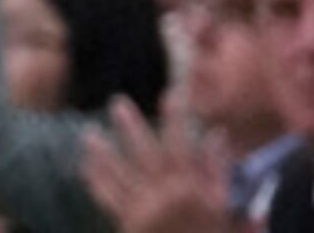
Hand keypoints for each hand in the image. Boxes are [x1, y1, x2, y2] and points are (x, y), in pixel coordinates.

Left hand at [80, 98, 231, 232]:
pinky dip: (97, 181)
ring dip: (103, 151)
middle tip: (117, 101)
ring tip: (88, 133)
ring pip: (120, 174)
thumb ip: (219, 172)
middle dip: (132, 126)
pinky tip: (85, 165)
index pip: (184, 147)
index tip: (170, 94)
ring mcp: (145, 211)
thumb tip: (217, 136)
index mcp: (195, 192)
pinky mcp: (129, 225)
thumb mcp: (229, 209)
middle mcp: (167, 197)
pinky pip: (109, 199)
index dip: (177, 119)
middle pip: (146, 154)